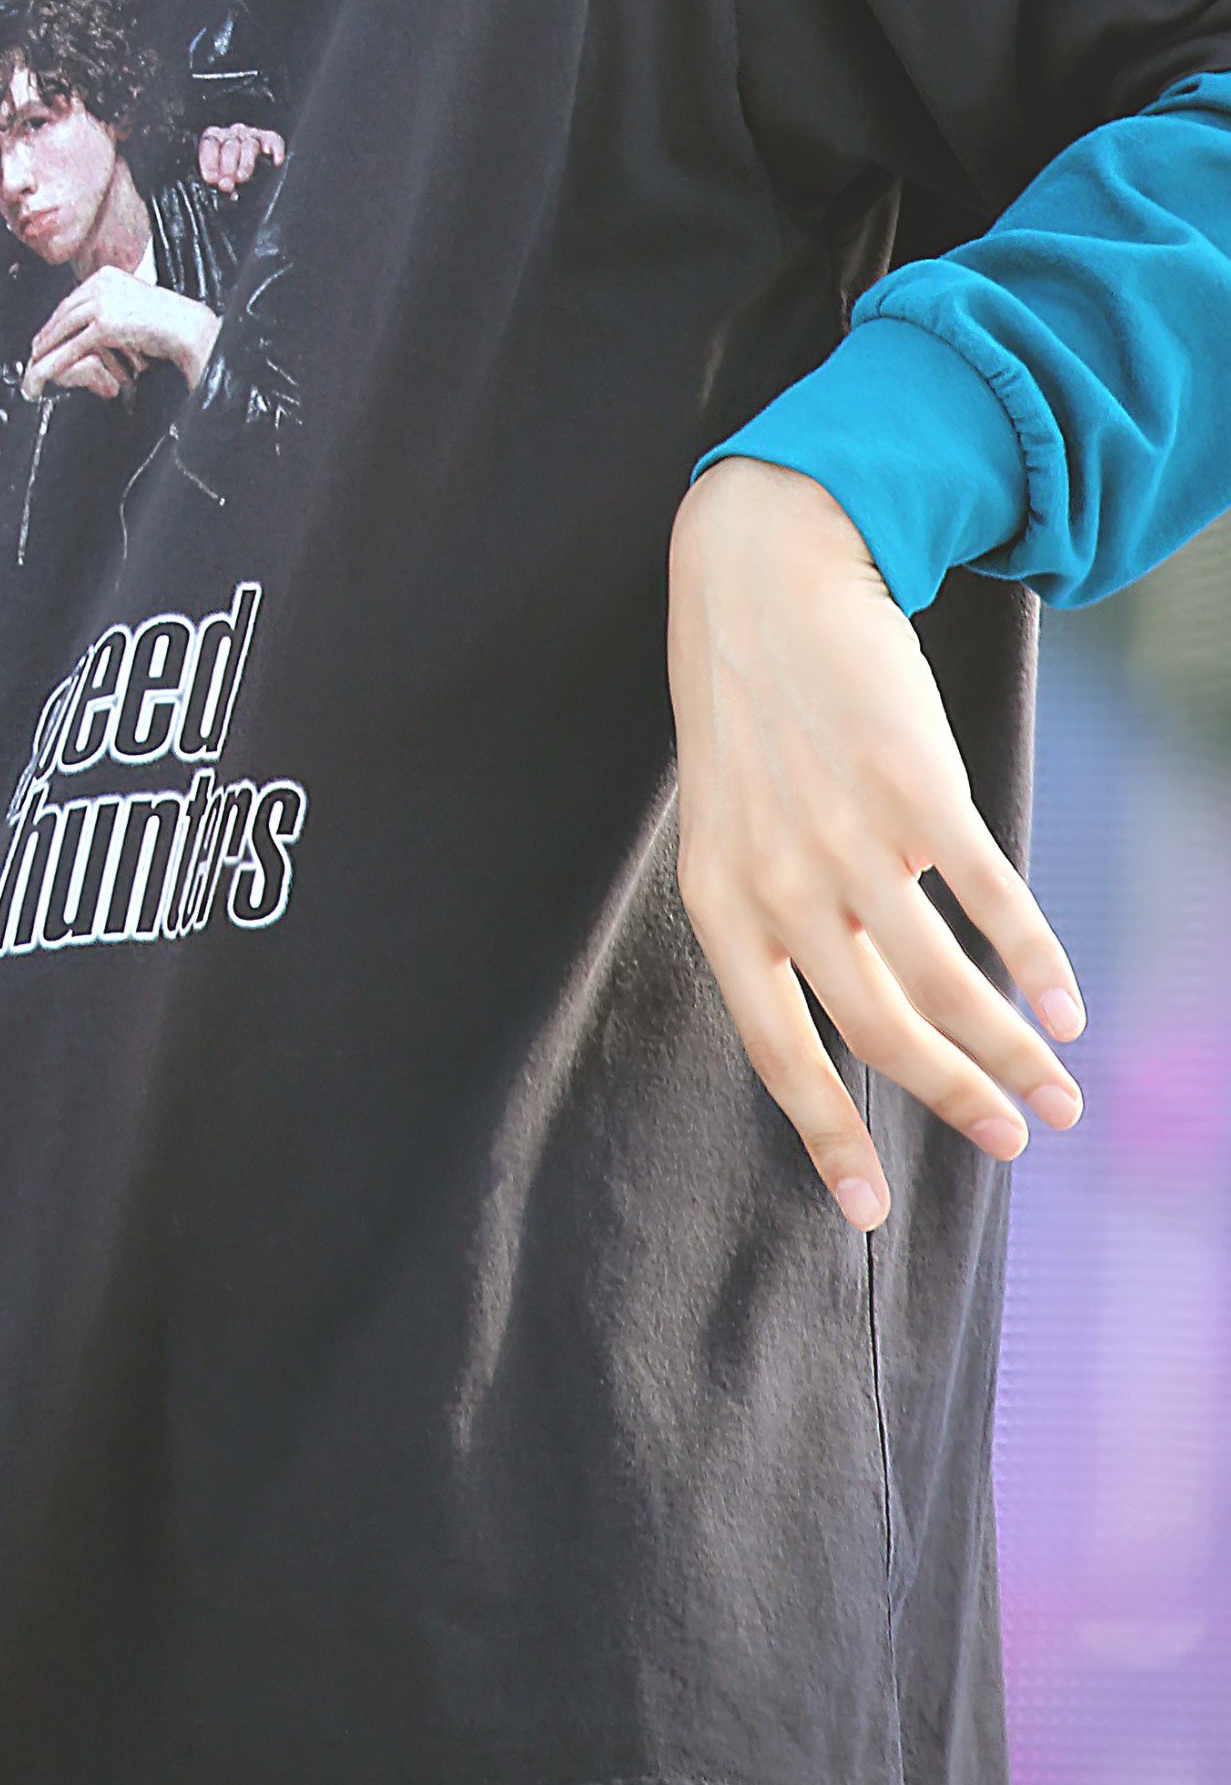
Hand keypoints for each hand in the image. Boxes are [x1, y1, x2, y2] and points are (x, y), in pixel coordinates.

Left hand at [23, 268, 218, 401]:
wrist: (185, 326)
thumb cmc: (167, 318)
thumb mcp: (133, 300)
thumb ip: (112, 303)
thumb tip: (93, 316)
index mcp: (107, 275)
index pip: (73, 297)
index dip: (56, 318)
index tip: (46, 332)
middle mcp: (100, 284)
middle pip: (64, 311)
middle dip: (47, 333)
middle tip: (35, 350)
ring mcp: (101, 304)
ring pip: (63, 329)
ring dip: (46, 348)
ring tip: (36, 363)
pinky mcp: (104, 325)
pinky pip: (73, 346)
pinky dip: (56, 361)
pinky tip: (46, 371)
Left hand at [196, 121, 284, 194]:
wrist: (246, 178)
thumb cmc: (228, 178)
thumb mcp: (217, 178)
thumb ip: (216, 181)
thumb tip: (222, 186)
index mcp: (213, 139)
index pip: (210, 143)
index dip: (210, 162)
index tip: (212, 178)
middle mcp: (232, 134)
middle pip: (230, 146)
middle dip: (227, 167)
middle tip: (226, 185)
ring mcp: (251, 135)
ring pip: (250, 145)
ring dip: (246, 163)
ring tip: (241, 178)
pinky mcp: (268, 139)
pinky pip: (273, 140)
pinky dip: (276, 149)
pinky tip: (276, 161)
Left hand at [667, 457, 1086, 1229]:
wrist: (765, 572)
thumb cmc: (748, 706)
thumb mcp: (724, 820)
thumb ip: (772, 911)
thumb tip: (842, 1010)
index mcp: (718, 900)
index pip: (773, 1046)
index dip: (822, 1133)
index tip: (866, 1212)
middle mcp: (780, 882)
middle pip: (876, 1030)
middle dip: (950, 1099)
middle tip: (1010, 1145)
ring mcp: (850, 836)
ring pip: (943, 981)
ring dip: (1010, 1050)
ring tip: (1056, 1095)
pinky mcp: (918, 789)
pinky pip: (989, 898)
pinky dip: (1035, 959)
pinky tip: (1065, 1002)